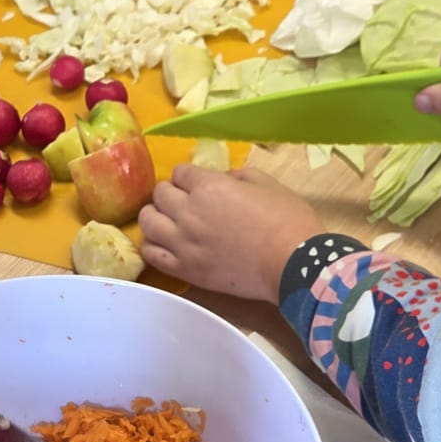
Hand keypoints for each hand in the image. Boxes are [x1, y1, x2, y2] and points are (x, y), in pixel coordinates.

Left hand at [140, 166, 320, 300]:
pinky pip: (152, 254)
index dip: (189, 177)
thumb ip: (239, 176)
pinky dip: (153, 245)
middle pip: (160, 194)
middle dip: (171, 193)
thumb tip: (225, 179)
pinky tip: (164, 244)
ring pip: (147, 222)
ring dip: (155, 216)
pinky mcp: (185, 269)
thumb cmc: (288, 221)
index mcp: (209, 186)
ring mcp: (183, 243)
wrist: (293, 266)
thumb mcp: (267, 184)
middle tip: (184, 203)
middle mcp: (189, 212)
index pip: (180, 172)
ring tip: (168, 222)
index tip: (198, 184)